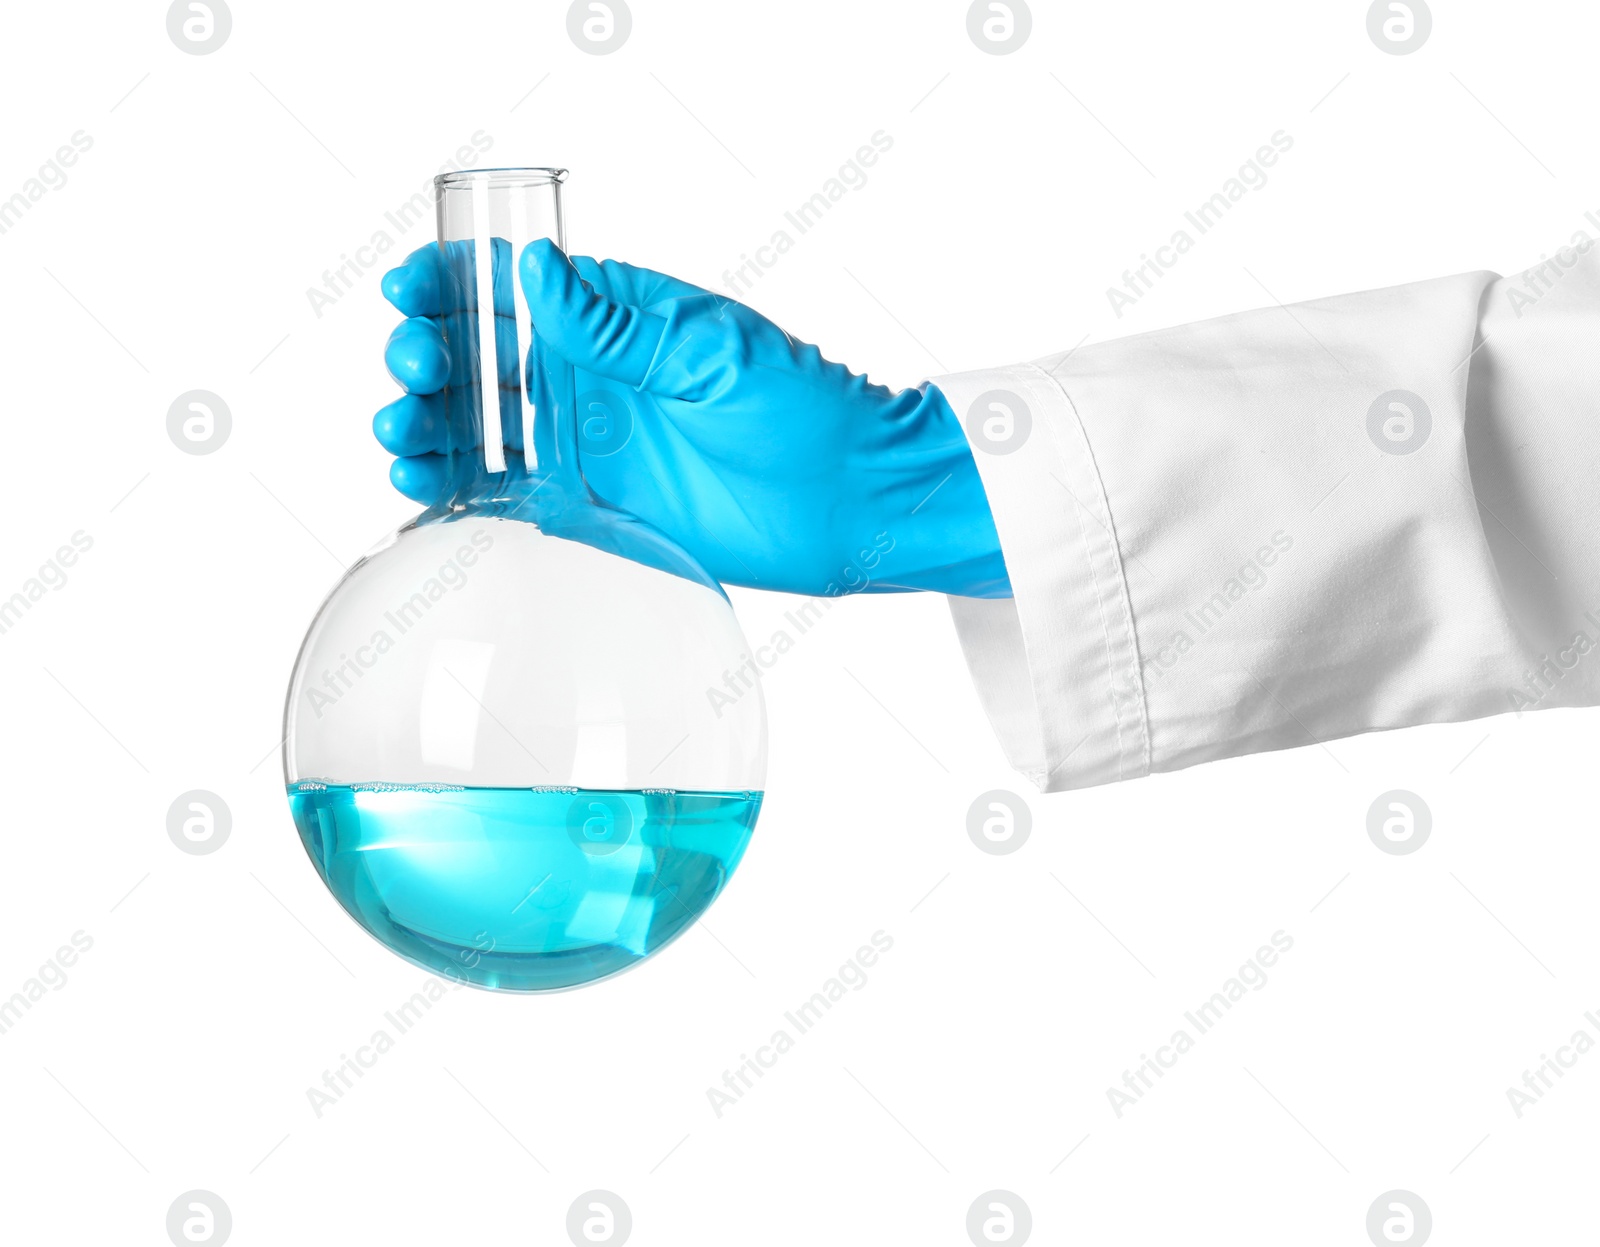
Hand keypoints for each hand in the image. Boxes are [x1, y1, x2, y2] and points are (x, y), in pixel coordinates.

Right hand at [375, 241, 1010, 597]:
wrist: (851, 500)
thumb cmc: (803, 408)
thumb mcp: (708, 354)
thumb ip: (615, 327)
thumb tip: (530, 270)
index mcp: (612, 317)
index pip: (508, 284)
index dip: (446, 282)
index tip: (408, 293)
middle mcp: (585, 377)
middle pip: (473, 358)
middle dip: (424, 357)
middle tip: (418, 372)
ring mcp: (582, 443)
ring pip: (474, 428)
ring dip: (424, 425)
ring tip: (401, 435)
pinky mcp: (589, 508)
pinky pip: (505, 496)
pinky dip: (457, 491)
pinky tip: (424, 488)